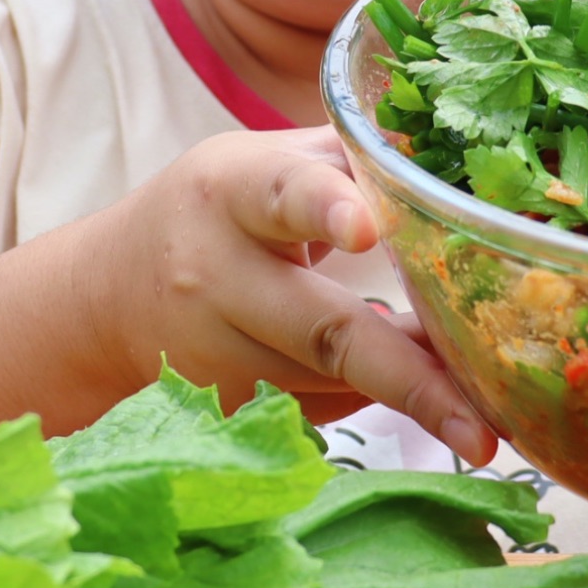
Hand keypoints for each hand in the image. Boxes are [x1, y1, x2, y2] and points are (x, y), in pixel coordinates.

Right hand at [93, 126, 495, 463]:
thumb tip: (459, 174)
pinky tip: (415, 397)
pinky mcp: (225, 408)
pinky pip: (320, 411)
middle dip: (408, 377)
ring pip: (333, 383)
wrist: (107, 296)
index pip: (282, 193)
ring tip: (480, 405)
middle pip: (323, 331)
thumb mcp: (266, 164)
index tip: (366, 229)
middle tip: (479, 426)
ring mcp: (217, 355)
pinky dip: (372, 401)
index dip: (325, 208)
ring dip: (411, 391)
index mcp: (235, 191)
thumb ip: (351, 161)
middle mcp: (218, 275)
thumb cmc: (218, 213)